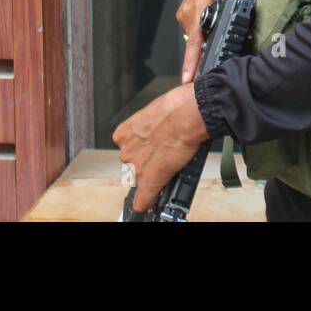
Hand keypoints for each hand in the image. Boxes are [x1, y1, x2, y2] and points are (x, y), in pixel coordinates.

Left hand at [112, 83, 210, 213]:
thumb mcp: (154, 113)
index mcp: (124, 134)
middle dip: (145, 162)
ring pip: (140, 179)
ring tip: (168, 165)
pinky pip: (143, 198)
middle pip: (133, 165)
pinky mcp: (149, 180)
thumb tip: (158, 130)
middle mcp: (126, 152)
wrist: (186, 115)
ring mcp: (137, 167)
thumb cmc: (175, 108)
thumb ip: (150, 127)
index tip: (148, 152)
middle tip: (162, 156)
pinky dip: (146, 200)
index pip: (127, 150)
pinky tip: (147, 203)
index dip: (141, 151)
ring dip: (150, 176)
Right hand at [175, 0, 248, 83]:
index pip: (194, 42)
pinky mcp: (186, 7)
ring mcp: (185, 9)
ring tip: (218, 33)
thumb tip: (239, 34)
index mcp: (200, 7)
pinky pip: (194, 24)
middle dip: (204, 52)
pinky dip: (202, 28)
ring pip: (195, 33)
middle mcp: (188, 10)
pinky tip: (212, 25)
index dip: (191, 63)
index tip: (187, 79)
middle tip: (216, 59)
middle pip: (195, 41)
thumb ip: (235, 15)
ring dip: (204, 37)